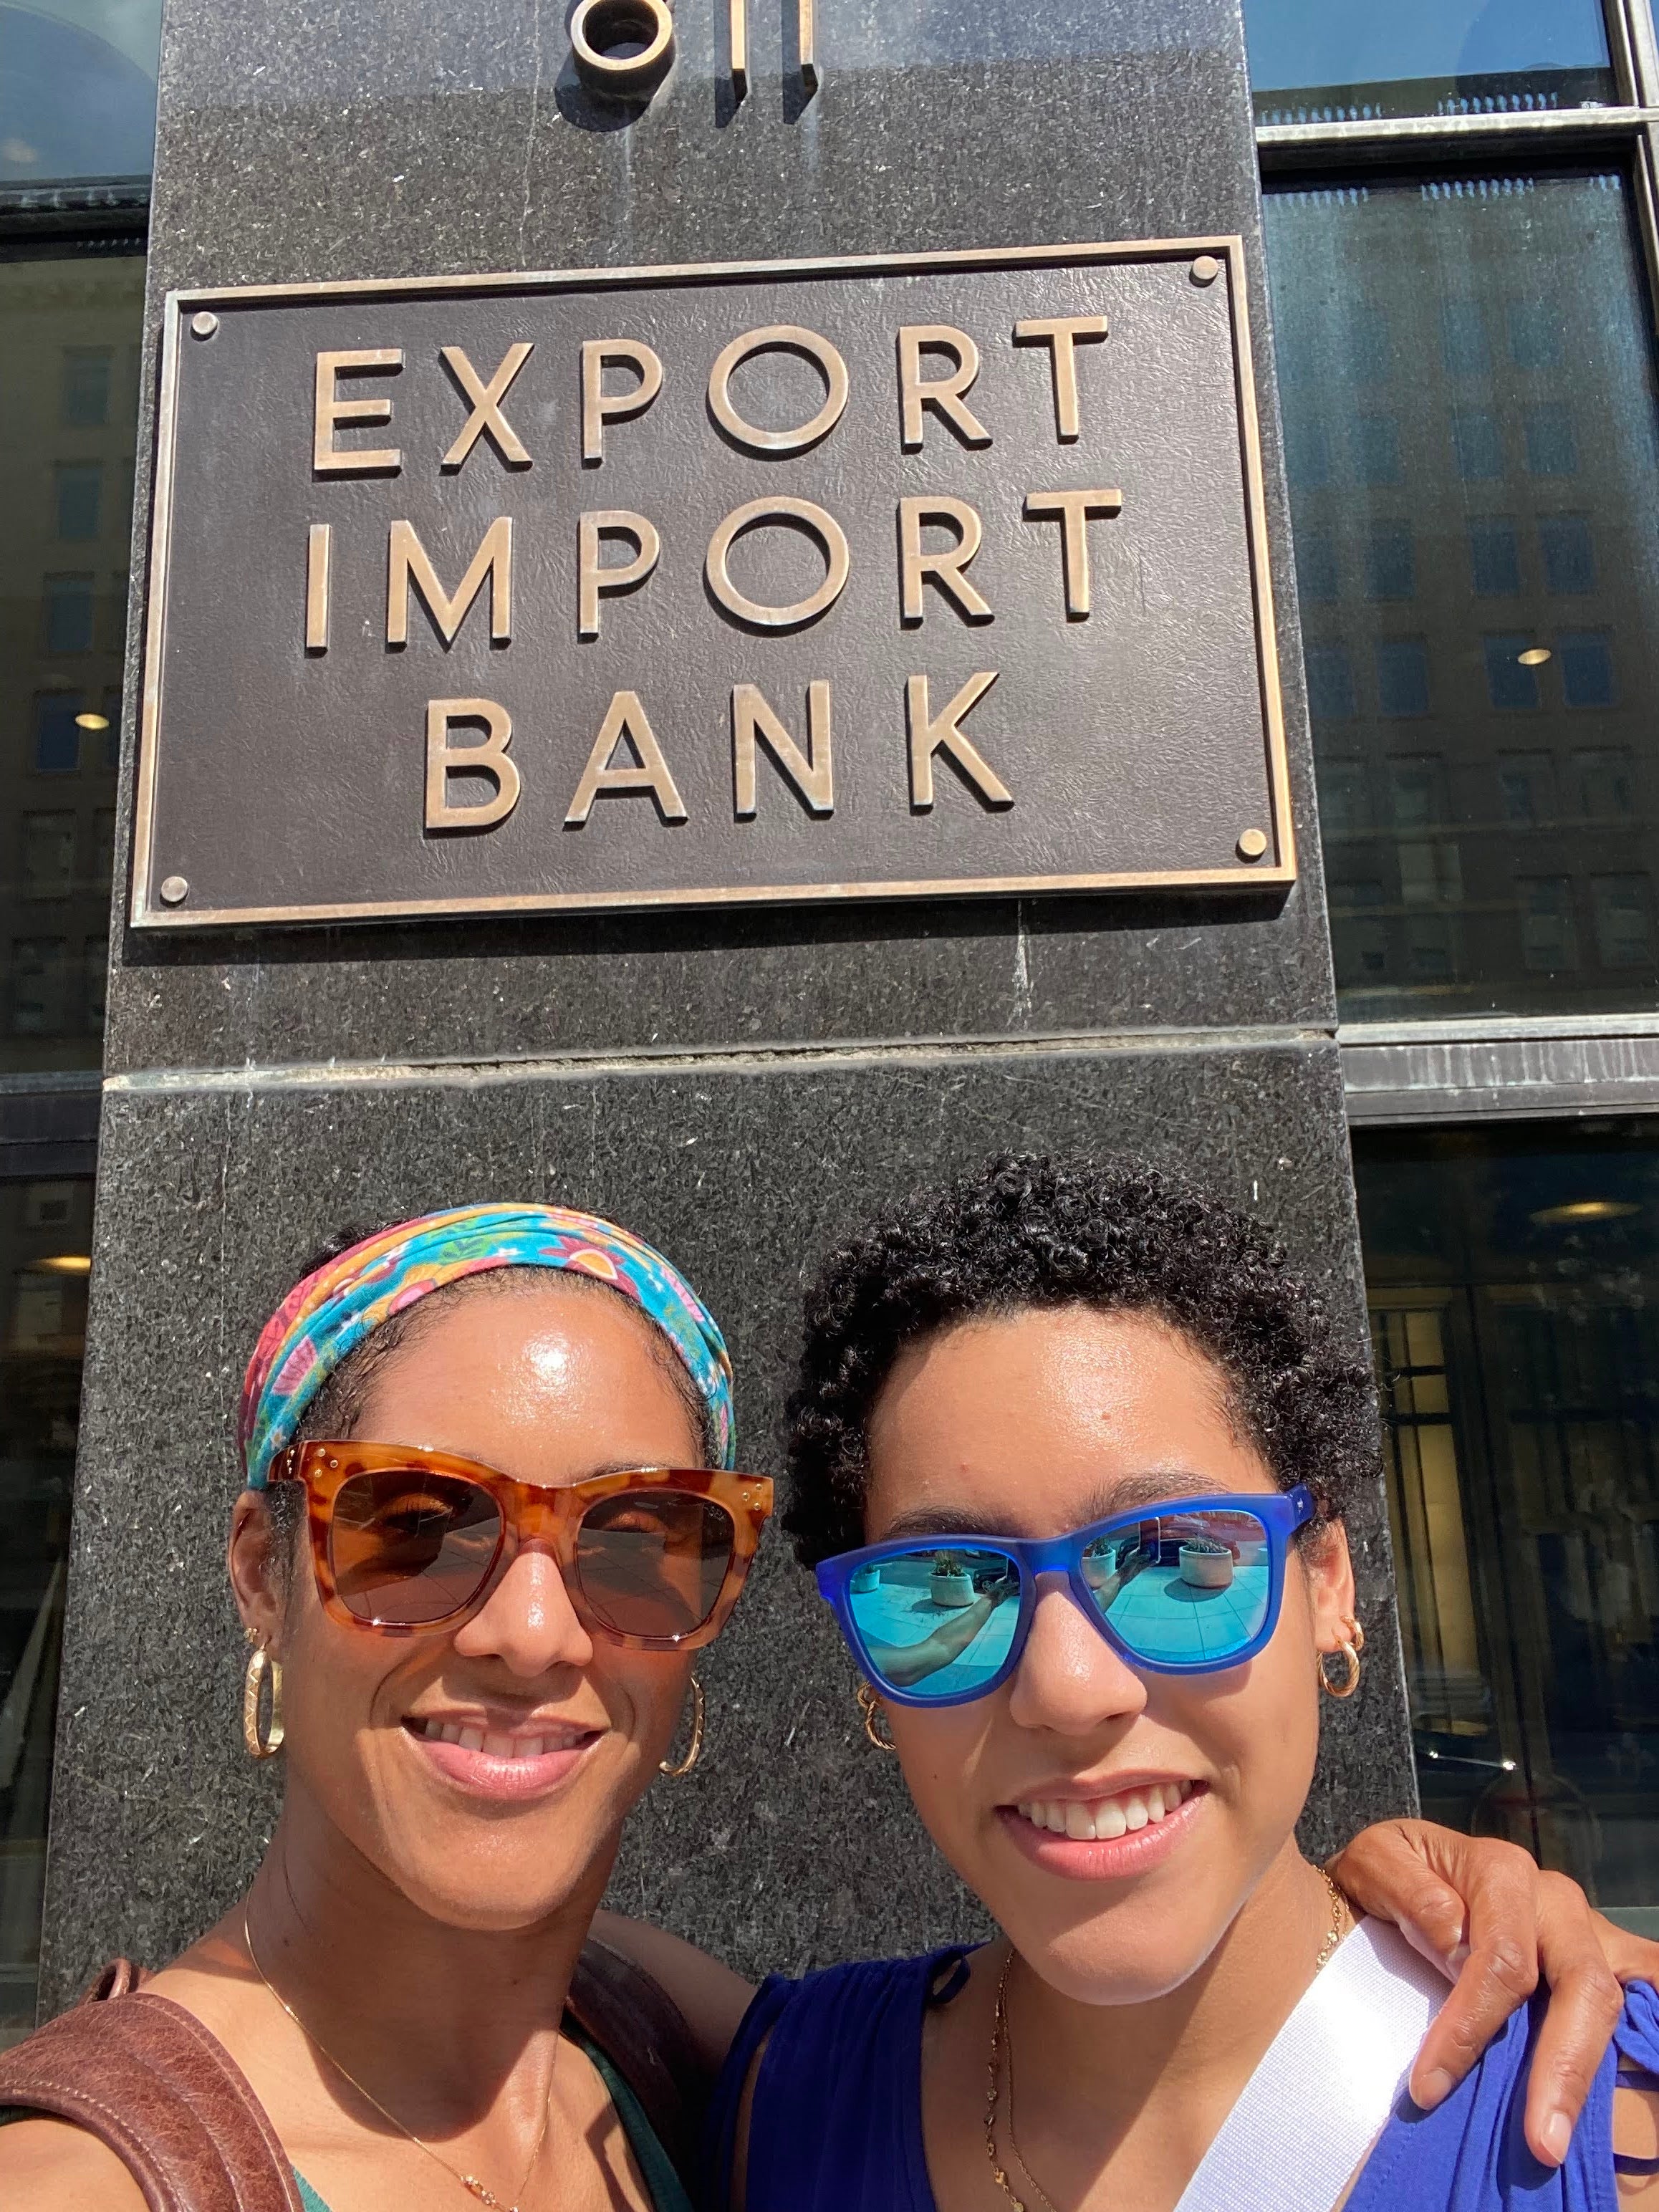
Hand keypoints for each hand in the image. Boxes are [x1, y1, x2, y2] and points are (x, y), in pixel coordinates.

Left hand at [1329, 1819, 1658, 2167]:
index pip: (1502, 1960)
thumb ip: (1408, 1889)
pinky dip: (1636, 2037)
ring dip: (1594, 2074)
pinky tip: (1619, 2088)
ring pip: (1610, 2001)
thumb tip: (1454, 1940)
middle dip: (1563, 2069)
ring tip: (1564, 2138)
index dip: (1471, 2027)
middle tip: (1541, 2143)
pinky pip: (1637, 1990)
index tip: (1429, 2087)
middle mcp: (1554, 1901)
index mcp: (1501, 1874)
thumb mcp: (1376, 1860)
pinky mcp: (1600, 1957)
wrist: (1408, 1860)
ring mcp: (1585, 1931)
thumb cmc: (1392, 1869)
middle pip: (1581, 1985)